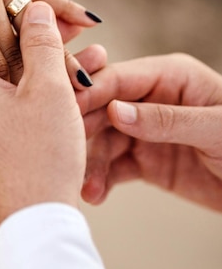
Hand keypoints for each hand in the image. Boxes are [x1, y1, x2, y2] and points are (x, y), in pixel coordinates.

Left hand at [0, 1, 106, 230]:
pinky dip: (18, 107)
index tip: (32, 17)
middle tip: (62, 45)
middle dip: (24, 51)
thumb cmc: (41, 154)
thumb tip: (32, 7)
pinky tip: (51, 108)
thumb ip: (41, 41)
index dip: (0, 18)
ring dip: (27, 80)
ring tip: (69, 77)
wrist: (34, 227)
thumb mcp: (49, 88)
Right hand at [78, 54, 221, 210]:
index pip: (119, 78)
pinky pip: (115, 165)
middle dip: (83, 130)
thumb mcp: (215, 127)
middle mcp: (151, 98)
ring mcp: (146, 129)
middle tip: (64, 152)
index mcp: (169, 76)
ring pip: (104, 139)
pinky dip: (101, 178)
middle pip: (103, 107)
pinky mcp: (146, 159)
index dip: (89, 91)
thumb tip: (116, 110)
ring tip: (84, 187)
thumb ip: (165, 119)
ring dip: (90, 161)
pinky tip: (94, 193)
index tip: (63, 109)